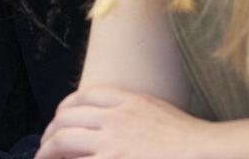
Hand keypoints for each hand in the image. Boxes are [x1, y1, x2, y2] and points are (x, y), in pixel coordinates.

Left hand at [36, 86, 215, 158]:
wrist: (203, 152)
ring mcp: (111, 142)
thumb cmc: (188, 138)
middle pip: (67, 117)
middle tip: (45, 146)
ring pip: (63, 139)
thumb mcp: (157, 111)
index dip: (65, 108)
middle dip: (50, 132)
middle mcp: (115, 118)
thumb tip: (113, 120)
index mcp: (128, 101)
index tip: (59, 119)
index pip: (84, 96)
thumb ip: (133, 111)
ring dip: (47, 151)